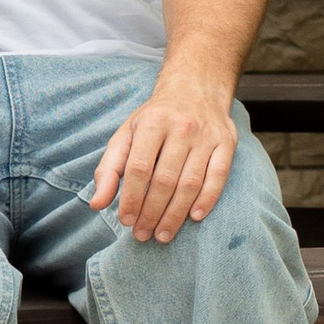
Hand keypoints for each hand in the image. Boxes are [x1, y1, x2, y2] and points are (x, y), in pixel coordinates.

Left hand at [90, 72, 239, 242]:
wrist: (195, 88)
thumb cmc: (155, 118)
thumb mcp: (127, 134)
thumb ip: (110, 169)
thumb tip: (97, 204)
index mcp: (153, 122)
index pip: (139, 168)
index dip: (131, 198)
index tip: (126, 221)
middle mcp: (182, 127)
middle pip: (165, 180)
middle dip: (152, 213)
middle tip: (143, 235)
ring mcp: (207, 135)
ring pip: (191, 183)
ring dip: (176, 214)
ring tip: (163, 235)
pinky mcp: (227, 143)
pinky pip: (218, 176)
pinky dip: (207, 199)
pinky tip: (194, 217)